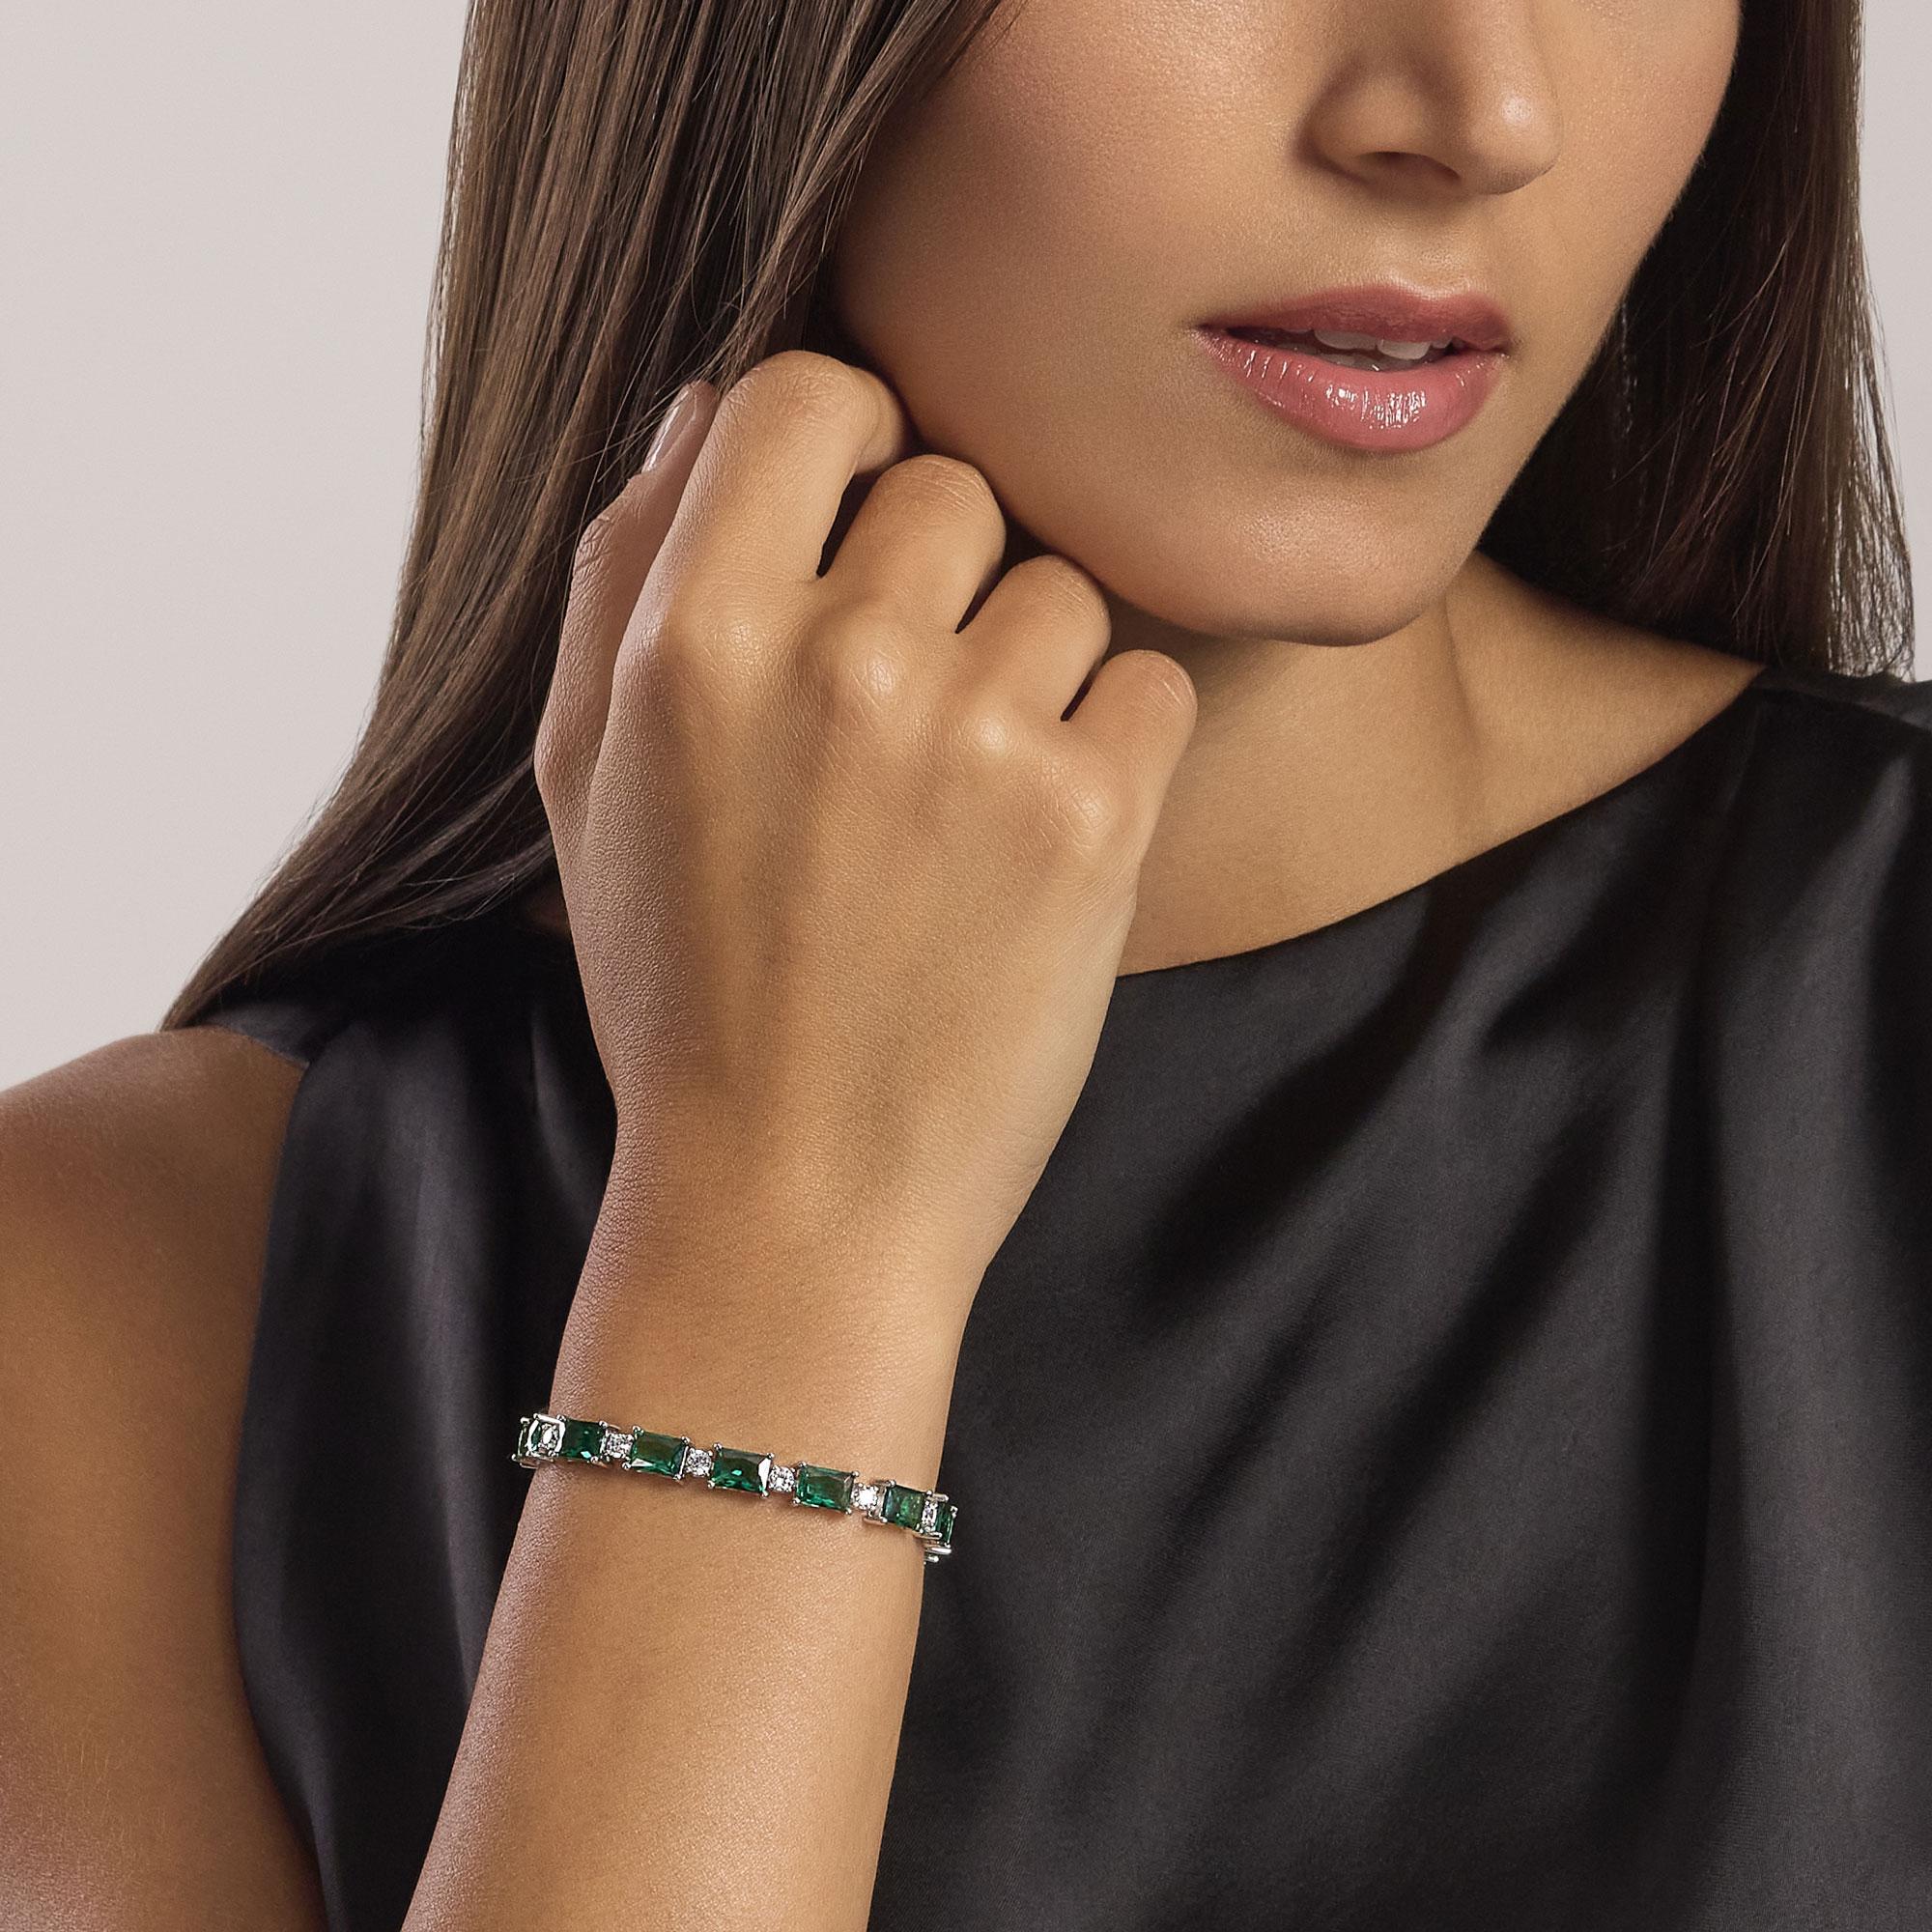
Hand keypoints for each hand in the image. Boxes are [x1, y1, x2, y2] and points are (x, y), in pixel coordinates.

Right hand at [535, 351, 1195, 1338]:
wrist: (794, 1200)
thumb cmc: (681, 989)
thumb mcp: (583, 776)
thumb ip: (623, 572)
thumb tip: (705, 408)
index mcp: (692, 636)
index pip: (807, 390)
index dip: (844, 442)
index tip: (854, 522)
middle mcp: (837, 660)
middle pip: (953, 482)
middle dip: (940, 575)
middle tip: (906, 711)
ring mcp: (975, 736)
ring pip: (1060, 584)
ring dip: (1030, 668)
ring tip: (966, 801)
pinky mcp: (1093, 818)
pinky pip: (1151, 680)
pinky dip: (1115, 743)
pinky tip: (1042, 838)